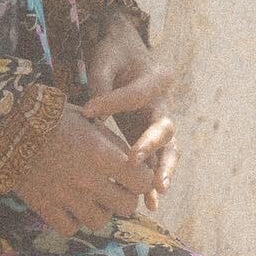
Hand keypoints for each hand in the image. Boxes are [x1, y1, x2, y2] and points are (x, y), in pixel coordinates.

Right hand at [12, 101, 157, 235]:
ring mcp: (66, 197)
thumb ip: (111, 142)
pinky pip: (70, 228)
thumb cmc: (51, 117)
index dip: (141, 179)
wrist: (6, 125)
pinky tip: (69, 205)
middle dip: (124, 197)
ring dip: (99, 211)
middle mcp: (88, 180)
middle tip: (113, 187)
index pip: (143, 182)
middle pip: (127, 207)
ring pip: (100, 221)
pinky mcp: (45, 207)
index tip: (133, 174)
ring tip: (90, 197)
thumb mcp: (88, 120)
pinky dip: (73, 221)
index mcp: (102, 154)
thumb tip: (131, 160)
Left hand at [77, 14, 177, 212]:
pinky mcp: (150, 138)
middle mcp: (164, 103)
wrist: (126, 51)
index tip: (87, 110)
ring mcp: (159, 123)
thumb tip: (92, 112)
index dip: (112, 103)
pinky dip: (153, 181)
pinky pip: (156, 161)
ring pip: (168, 151)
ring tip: (154, 193)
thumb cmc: (115, 52)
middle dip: (151, 146)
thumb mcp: (106, 57)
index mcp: (157, 78)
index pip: (136, 94)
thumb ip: (100, 80)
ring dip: (161, 172)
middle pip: (164, 128)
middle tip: (135, 160)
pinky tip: (149, 203)